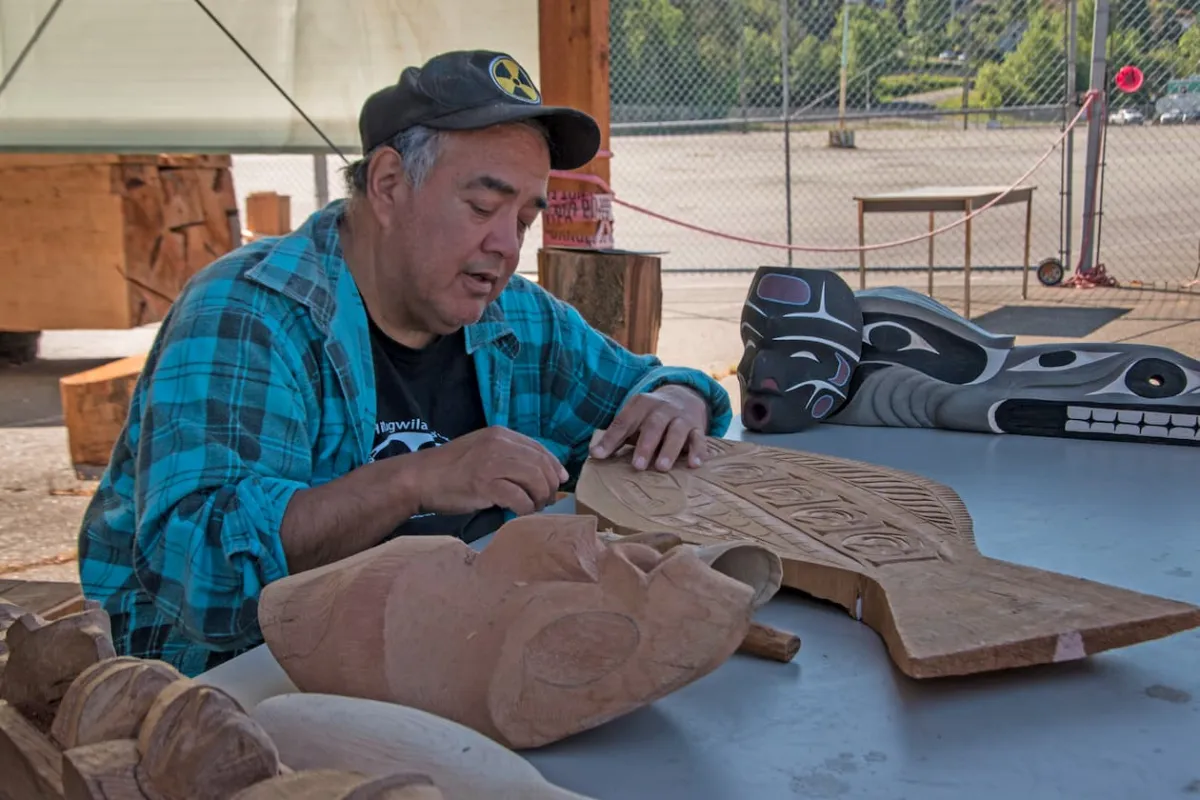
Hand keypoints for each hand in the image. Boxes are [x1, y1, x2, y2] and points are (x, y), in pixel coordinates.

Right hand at [405, 426, 567, 516]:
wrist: (420, 478)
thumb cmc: (451, 469)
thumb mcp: (481, 450)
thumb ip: (507, 456)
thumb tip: (541, 472)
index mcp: (500, 434)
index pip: (539, 448)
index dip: (554, 466)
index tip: (560, 481)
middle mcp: (498, 444)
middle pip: (541, 465)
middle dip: (549, 485)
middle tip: (546, 500)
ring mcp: (491, 463)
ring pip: (534, 480)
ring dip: (540, 498)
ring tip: (534, 507)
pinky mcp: (485, 484)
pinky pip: (519, 498)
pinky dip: (525, 508)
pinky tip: (521, 512)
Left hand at [589, 384, 709, 471]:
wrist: (685, 396)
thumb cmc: (651, 416)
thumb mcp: (633, 420)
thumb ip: (616, 436)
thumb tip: (595, 455)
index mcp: (641, 404)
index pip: (624, 421)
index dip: (611, 438)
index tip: (599, 455)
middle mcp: (662, 408)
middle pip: (653, 425)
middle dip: (645, 446)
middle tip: (638, 466)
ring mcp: (681, 417)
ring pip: (677, 431)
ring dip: (669, 450)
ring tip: (662, 467)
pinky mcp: (697, 427)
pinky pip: (699, 438)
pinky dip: (698, 451)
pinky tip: (694, 464)